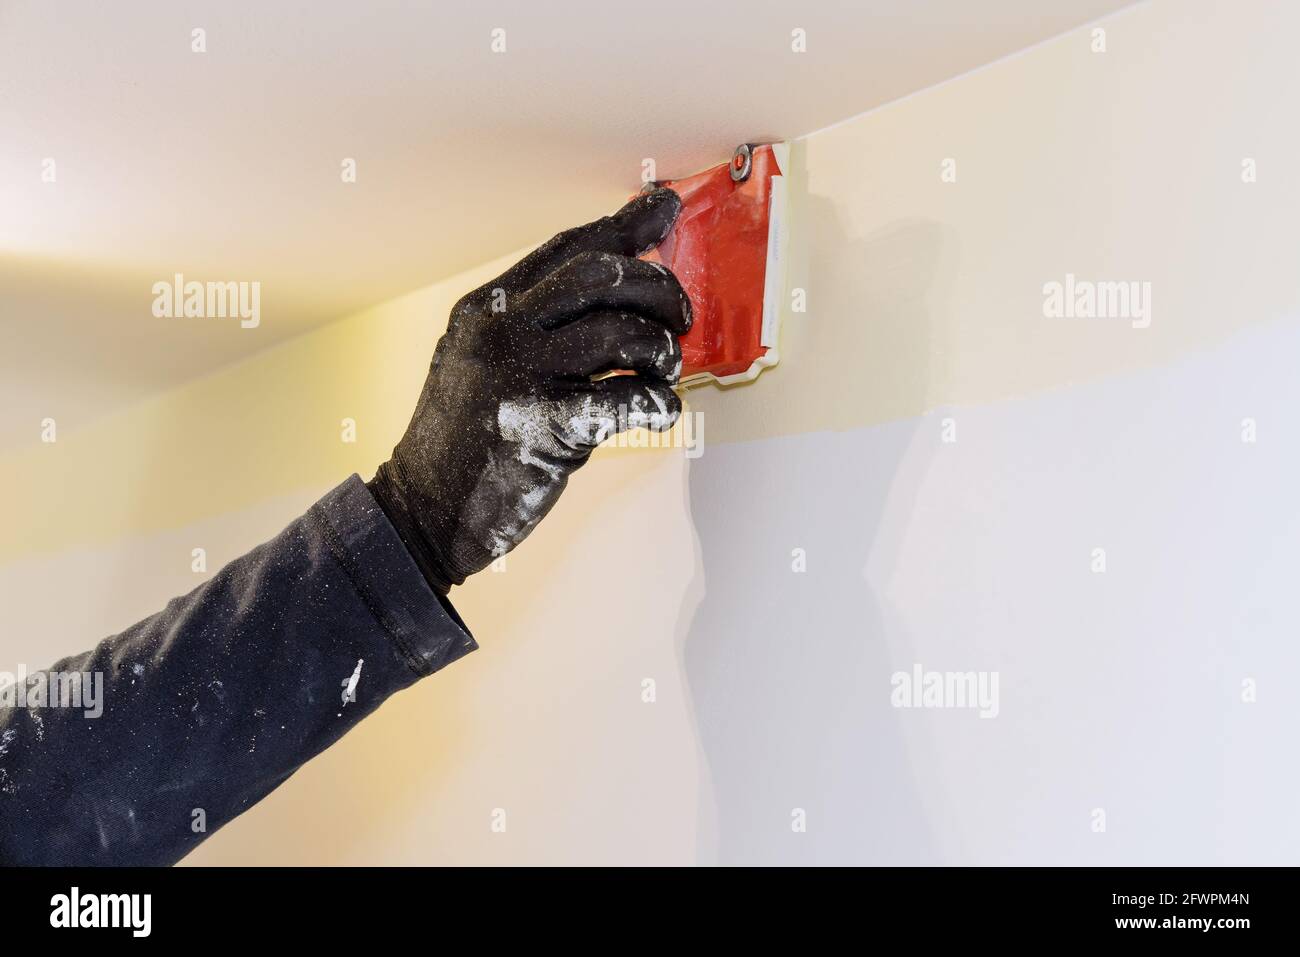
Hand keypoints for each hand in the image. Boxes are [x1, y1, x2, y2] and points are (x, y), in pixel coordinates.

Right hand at [368, 187, 691, 590]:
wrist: (422, 513)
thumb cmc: (464, 442)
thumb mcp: (483, 364)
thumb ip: (537, 326)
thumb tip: (613, 297)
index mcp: (486, 309)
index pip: (566, 249)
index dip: (624, 227)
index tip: (664, 208)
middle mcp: (499, 332)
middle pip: (599, 276)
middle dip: (658, 288)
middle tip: (681, 318)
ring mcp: (518, 378)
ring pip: (619, 332)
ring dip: (661, 350)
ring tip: (664, 372)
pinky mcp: (540, 429)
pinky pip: (623, 400)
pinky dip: (657, 404)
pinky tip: (659, 413)